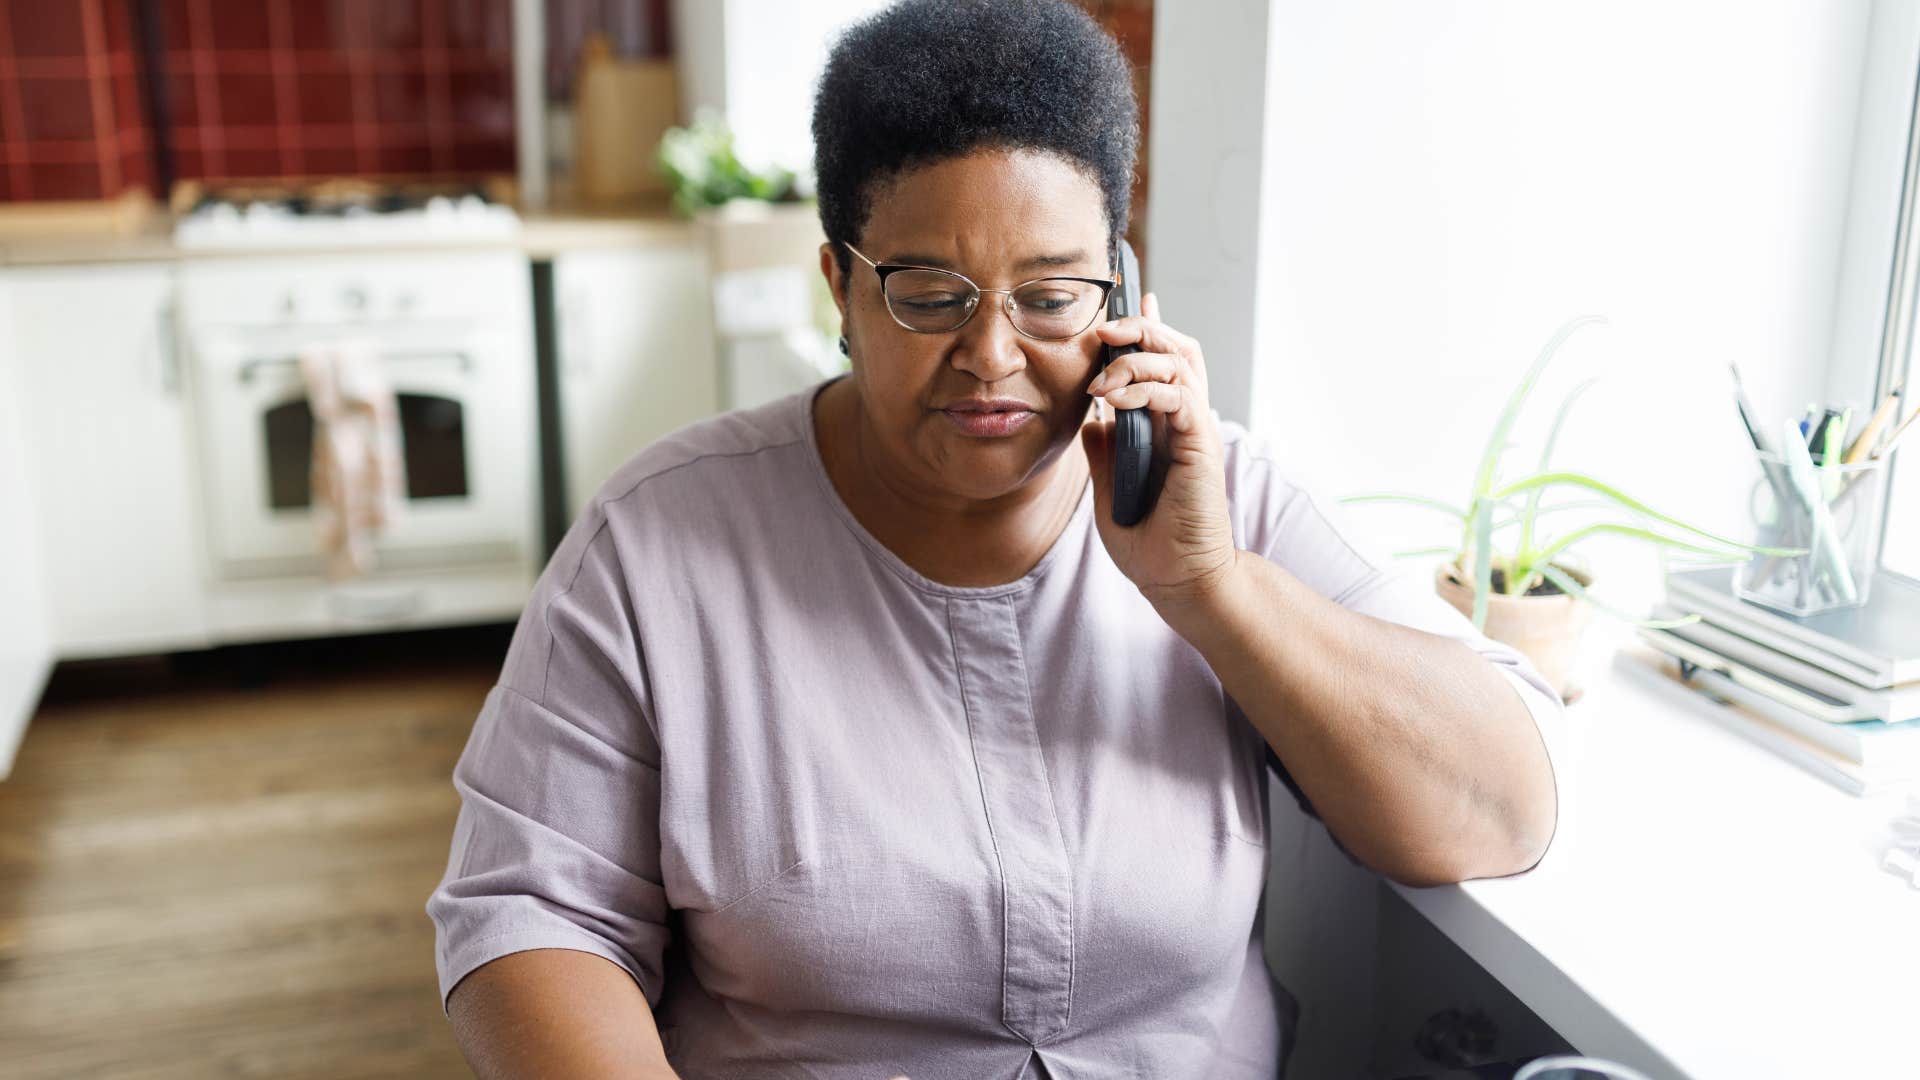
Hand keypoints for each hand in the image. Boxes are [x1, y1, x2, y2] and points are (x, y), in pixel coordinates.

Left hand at [1080, 292, 1239, 609]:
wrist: (1176, 578)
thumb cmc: (1148, 540)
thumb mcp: (1110, 486)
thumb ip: (1103, 449)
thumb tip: (1090, 418)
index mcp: (1167, 425)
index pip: (1164, 362)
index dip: (1149, 328)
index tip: (1131, 300)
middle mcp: (1185, 419)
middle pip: (1176, 348)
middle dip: (1141, 327)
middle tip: (1104, 327)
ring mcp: (1195, 429)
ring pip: (1178, 361)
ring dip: (1135, 358)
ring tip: (1101, 377)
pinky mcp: (1200, 444)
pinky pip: (1177, 395)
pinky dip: (1144, 388)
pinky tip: (1113, 398)